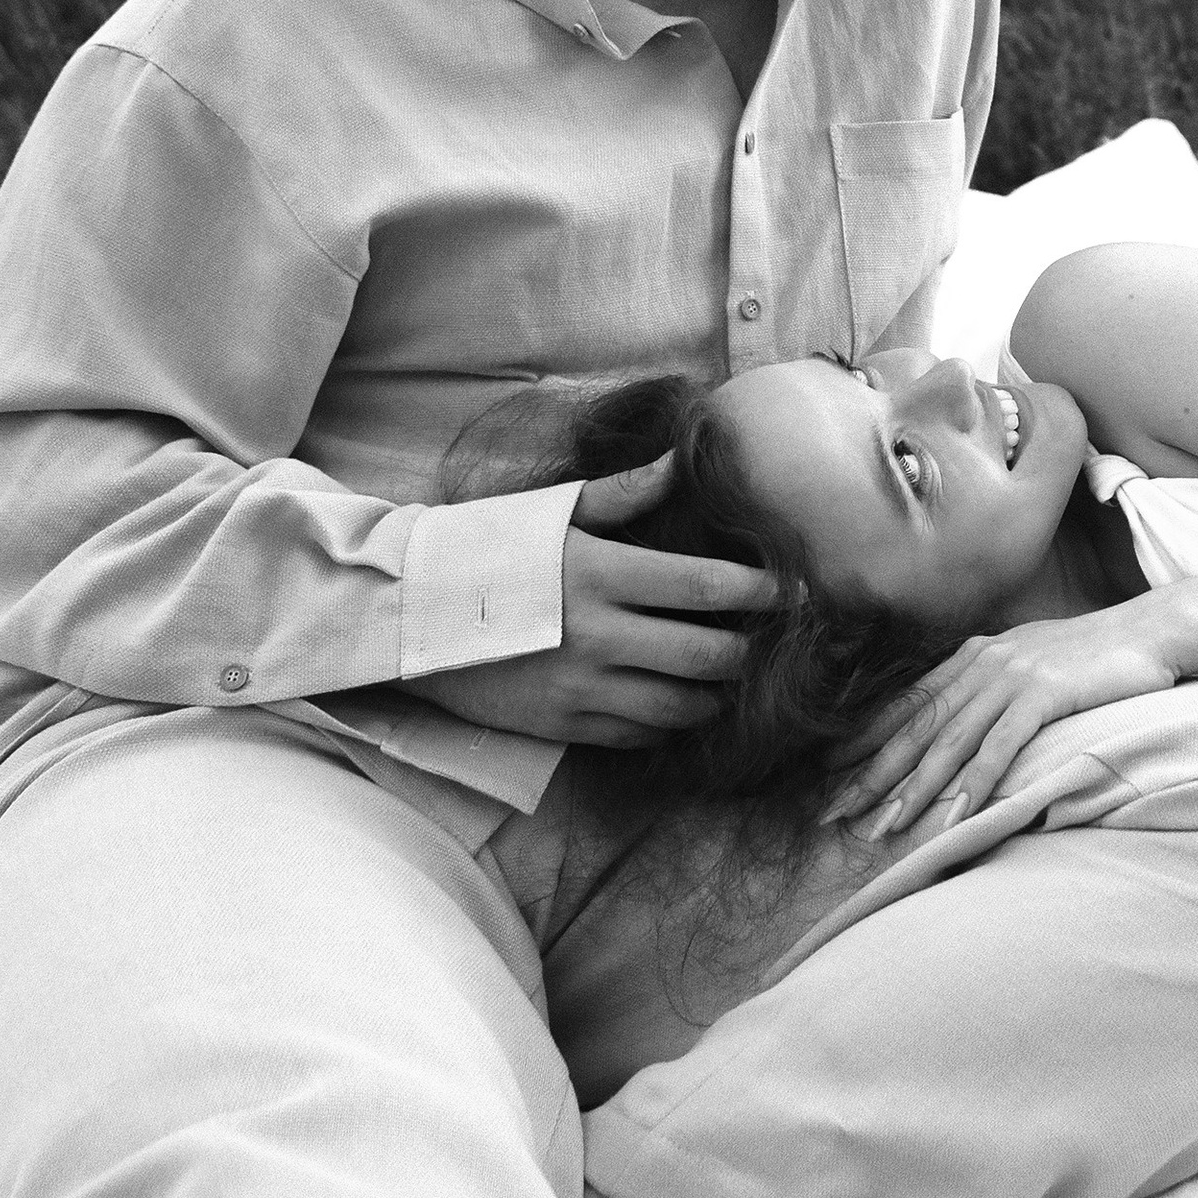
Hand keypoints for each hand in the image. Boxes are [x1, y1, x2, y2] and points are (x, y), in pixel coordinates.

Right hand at [401, 453, 783, 747]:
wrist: (409, 615)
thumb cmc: (486, 551)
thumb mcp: (551, 513)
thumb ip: (623, 494)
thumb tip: (681, 463)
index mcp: (598, 573)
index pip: (700, 586)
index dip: (756, 592)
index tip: (788, 592)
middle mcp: (595, 634)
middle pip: (703, 655)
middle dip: (746, 652)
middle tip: (765, 642)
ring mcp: (579, 687)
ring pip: (678, 705)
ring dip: (714, 694)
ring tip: (728, 677)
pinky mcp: (563, 725)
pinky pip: (638, 734)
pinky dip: (668, 722)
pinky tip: (680, 704)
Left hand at [823, 600, 1176, 835]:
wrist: (1151, 631)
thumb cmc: (1094, 655)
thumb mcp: (1030, 663)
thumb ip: (993, 686)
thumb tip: (965, 720)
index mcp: (973, 655)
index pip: (907, 704)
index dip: (864, 739)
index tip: (828, 773)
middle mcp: (981, 663)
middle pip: (915, 728)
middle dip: (871, 774)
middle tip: (834, 813)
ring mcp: (1010, 677)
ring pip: (949, 743)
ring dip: (913, 790)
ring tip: (882, 828)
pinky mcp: (1043, 695)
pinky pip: (1000, 748)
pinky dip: (974, 785)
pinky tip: (955, 818)